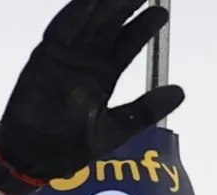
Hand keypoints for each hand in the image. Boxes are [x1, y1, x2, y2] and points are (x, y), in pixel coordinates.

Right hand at [0, 0, 184, 194]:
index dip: (143, 27)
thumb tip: (180, 92)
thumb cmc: (71, 147)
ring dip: (105, 2)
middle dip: (127, 4)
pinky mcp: (46, 56)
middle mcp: (86, 60)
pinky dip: (76, 11)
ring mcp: (66, 55)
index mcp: (103, 75)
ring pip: (89, 20)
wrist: (36, 157)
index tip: (162, 14)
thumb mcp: (117, 128)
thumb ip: (146, 109)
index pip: (127, 44)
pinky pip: (62, 28)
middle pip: (109, 24)